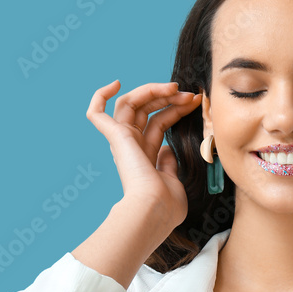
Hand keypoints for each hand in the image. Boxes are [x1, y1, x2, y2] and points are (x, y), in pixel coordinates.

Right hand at [86, 79, 201, 226]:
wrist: (155, 208)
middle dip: (169, 98)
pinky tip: (115, 83)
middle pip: (146, 110)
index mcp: (146, 157)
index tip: (196, 102)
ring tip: (175, 88)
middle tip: (191, 95)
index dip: (176, 110)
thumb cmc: (166, 205)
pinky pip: (96, 114)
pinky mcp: (115, 137)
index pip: (158, 123)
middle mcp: (132, 147)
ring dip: (153, 91)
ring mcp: (122, 141)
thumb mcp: (174, 181)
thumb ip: (169, 165)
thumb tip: (167, 150)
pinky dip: (100, 96)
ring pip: (130, 104)